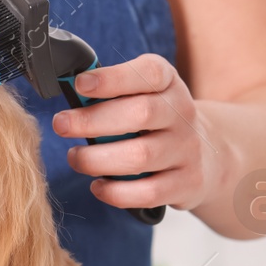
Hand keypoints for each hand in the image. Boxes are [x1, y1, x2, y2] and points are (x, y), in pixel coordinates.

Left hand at [52, 54, 217, 212]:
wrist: (204, 155)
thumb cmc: (157, 121)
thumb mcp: (143, 93)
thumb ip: (113, 90)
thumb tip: (72, 90)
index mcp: (169, 83)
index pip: (149, 73)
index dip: (113, 78)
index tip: (80, 85)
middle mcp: (182, 114)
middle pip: (141, 114)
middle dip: (93, 121)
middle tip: (61, 125)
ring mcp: (186, 150)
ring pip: (140, 156)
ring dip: (97, 159)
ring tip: (75, 158)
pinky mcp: (186, 183)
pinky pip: (147, 192)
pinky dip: (116, 192)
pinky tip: (98, 185)